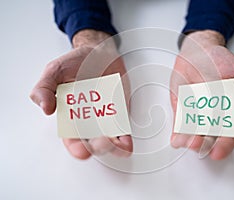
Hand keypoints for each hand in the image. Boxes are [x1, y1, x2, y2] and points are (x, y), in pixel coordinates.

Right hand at [30, 30, 132, 158]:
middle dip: (98, 147)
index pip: (72, 138)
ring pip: (110, 139)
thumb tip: (45, 109)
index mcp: (70, 114)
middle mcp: (89, 119)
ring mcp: (106, 116)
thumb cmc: (77, 62)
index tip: (82, 151)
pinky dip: (126, 138)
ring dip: (115, 146)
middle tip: (102, 142)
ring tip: (117, 144)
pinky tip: (127, 142)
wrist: (100, 52)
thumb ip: (45, 87)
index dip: (76, 147)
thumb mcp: (55, 70)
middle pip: (93, 142)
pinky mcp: (120, 112)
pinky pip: (123, 128)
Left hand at [170, 30, 233, 159]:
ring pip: (192, 132)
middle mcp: (211, 115)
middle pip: (208, 137)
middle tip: (198, 145)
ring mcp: (195, 112)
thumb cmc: (221, 61)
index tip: (218, 151)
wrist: (198, 51)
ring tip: (186, 141)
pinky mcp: (180, 107)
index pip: (229, 134)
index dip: (224, 145)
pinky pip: (178, 121)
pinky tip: (176, 138)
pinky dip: (177, 131)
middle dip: (203, 144)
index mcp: (228, 111)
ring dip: (189, 140)